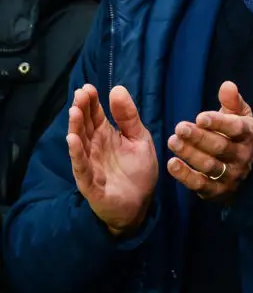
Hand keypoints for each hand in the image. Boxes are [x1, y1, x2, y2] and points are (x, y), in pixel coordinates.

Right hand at [66, 84, 158, 236]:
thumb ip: (129, 117)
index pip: (95, 115)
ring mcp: (90, 165)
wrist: (140, 204)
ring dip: (76, 128)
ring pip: (79, 144)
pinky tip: (73, 141)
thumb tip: (117, 89)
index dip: (91, 102)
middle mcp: (94, 148)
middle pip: (85, 126)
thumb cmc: (138, 171)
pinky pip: (81, 167)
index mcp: (106, 136)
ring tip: (75, 112)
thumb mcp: (139, 138)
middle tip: (80, 94)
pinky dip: (76, 154)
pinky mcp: (90, 183)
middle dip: (82, 110)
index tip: (88, 87)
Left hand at [167, 81, 252, 201]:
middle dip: (199, 138)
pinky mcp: (216, 191)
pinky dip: (185, 175)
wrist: (241, 169)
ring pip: (209, 165)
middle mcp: (242, 156)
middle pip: (220, 147)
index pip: (236, 129)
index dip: (218, 123)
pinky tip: (172, 164)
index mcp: (248, 135)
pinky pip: (200, 184)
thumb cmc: (235, 135)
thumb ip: (232, 101)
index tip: (200, 117)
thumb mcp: (239, 115)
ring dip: (189, 154)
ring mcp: (231, 175)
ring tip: (172, 141)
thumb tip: (227, 85)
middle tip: (179, 128)